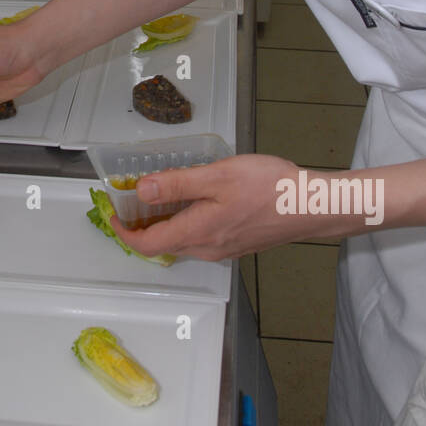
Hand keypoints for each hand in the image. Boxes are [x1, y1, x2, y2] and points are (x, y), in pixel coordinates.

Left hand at [115, 153, 352, 260]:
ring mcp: (224, 249)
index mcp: (198, 233)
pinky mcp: (238, 243)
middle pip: (162, 244)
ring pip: (182, 241)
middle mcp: (207, 248)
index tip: (112, 213)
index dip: (123, 231)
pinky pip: (200, 238)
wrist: (313, 206)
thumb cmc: (269, 188)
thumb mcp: (218, 177)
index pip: (147, 244)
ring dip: (163, 223)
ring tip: (157, 195)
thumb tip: (141, 191)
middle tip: (130, 199)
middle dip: (140, 226)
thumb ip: (178, 184)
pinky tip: (192, 201)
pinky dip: (185, 222)